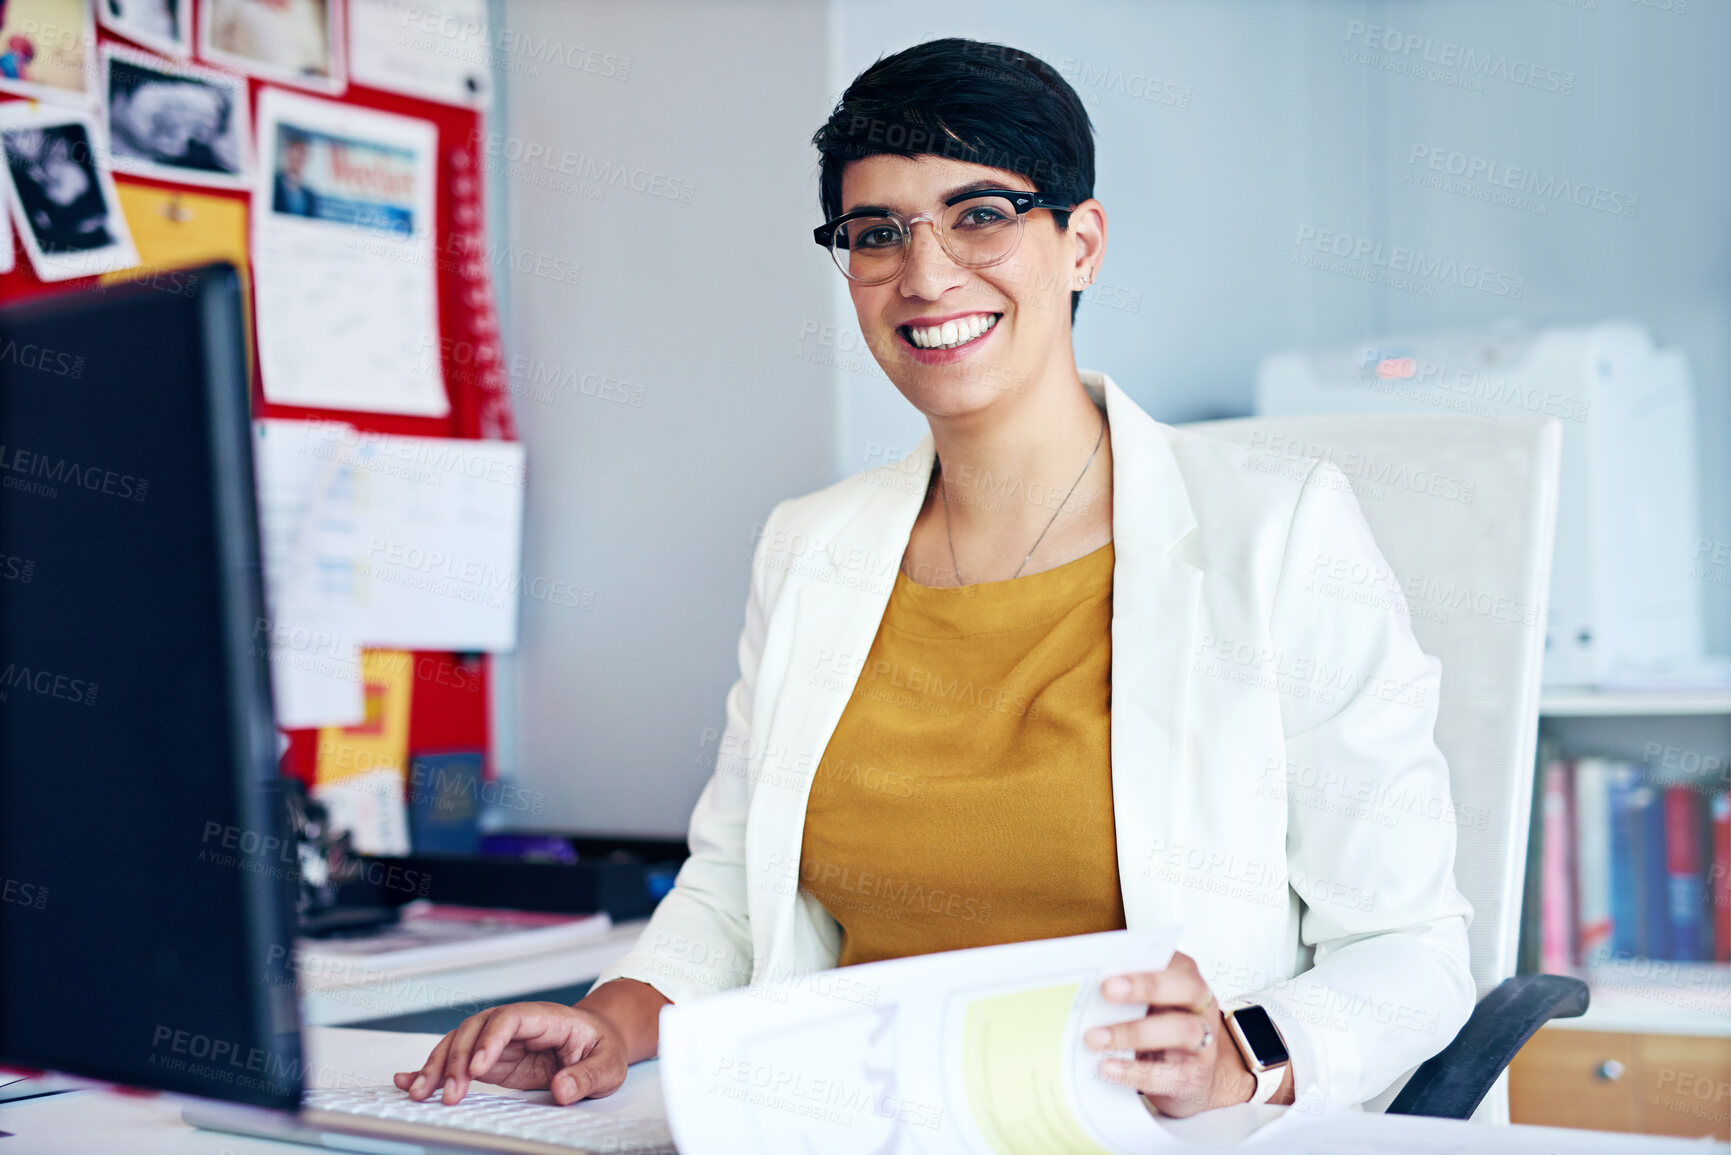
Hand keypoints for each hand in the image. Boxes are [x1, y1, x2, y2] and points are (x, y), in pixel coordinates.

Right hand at [392, 1001, 627, 1105]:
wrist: (599, 1041)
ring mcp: (501, 1041)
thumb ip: (587, 1076)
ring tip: (420, 1094)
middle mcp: (517, 1024)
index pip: (512, 1018)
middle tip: (447, 1093)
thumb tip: (563, 1089)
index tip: (480, 1069)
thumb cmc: (603, 1047)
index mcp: (546, 1017)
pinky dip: (434, 1069)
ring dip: (438, 1067)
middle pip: (477, 1029)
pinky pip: (458, 1060)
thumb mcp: (609, 1064)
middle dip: (457, 1059)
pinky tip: (409, 1081)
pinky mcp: (492, 1060)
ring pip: (460, 1043)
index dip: (492, 1040)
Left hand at [1082, 950, 1260, 1116]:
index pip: (1173, 961)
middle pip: (1185, 988)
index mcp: (1187, 979)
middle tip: (1106, 990)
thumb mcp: (1150, 1005)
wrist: (1193, 1077)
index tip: (1110, 967)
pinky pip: (1172, 1074)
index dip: (1143, 964)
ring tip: (1095, 1038)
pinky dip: (1137, 1071)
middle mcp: (1202, 1007)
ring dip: (1134, 1032)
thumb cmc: (1162, 1030)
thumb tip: (1085, 986)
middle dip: (1145, 986)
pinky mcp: (1197, 1077)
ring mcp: (1205, 1042)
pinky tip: (1109, 1067)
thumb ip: (1128, 992)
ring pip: (1181, 1030)